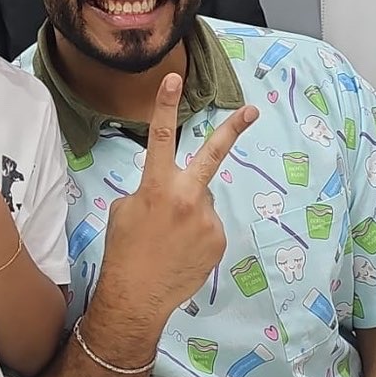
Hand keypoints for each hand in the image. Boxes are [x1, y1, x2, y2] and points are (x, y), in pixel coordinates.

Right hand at [102, 73, 257, 321]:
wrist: (137, 296)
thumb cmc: (123, 251)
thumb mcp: (124, 211)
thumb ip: (149, 190)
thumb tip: (169, 190)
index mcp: (156, 186)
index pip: (159, 137)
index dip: (164, 106)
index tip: (172, 79)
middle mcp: (186, 198)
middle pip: (212, 155)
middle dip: (232, 129)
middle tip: (252, 110)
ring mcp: (207, 219)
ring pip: (203, 201)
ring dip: (190, 212)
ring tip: (171, 238)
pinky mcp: (218, 239)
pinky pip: (209, 225)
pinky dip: (197, 233)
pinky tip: (181, 250)